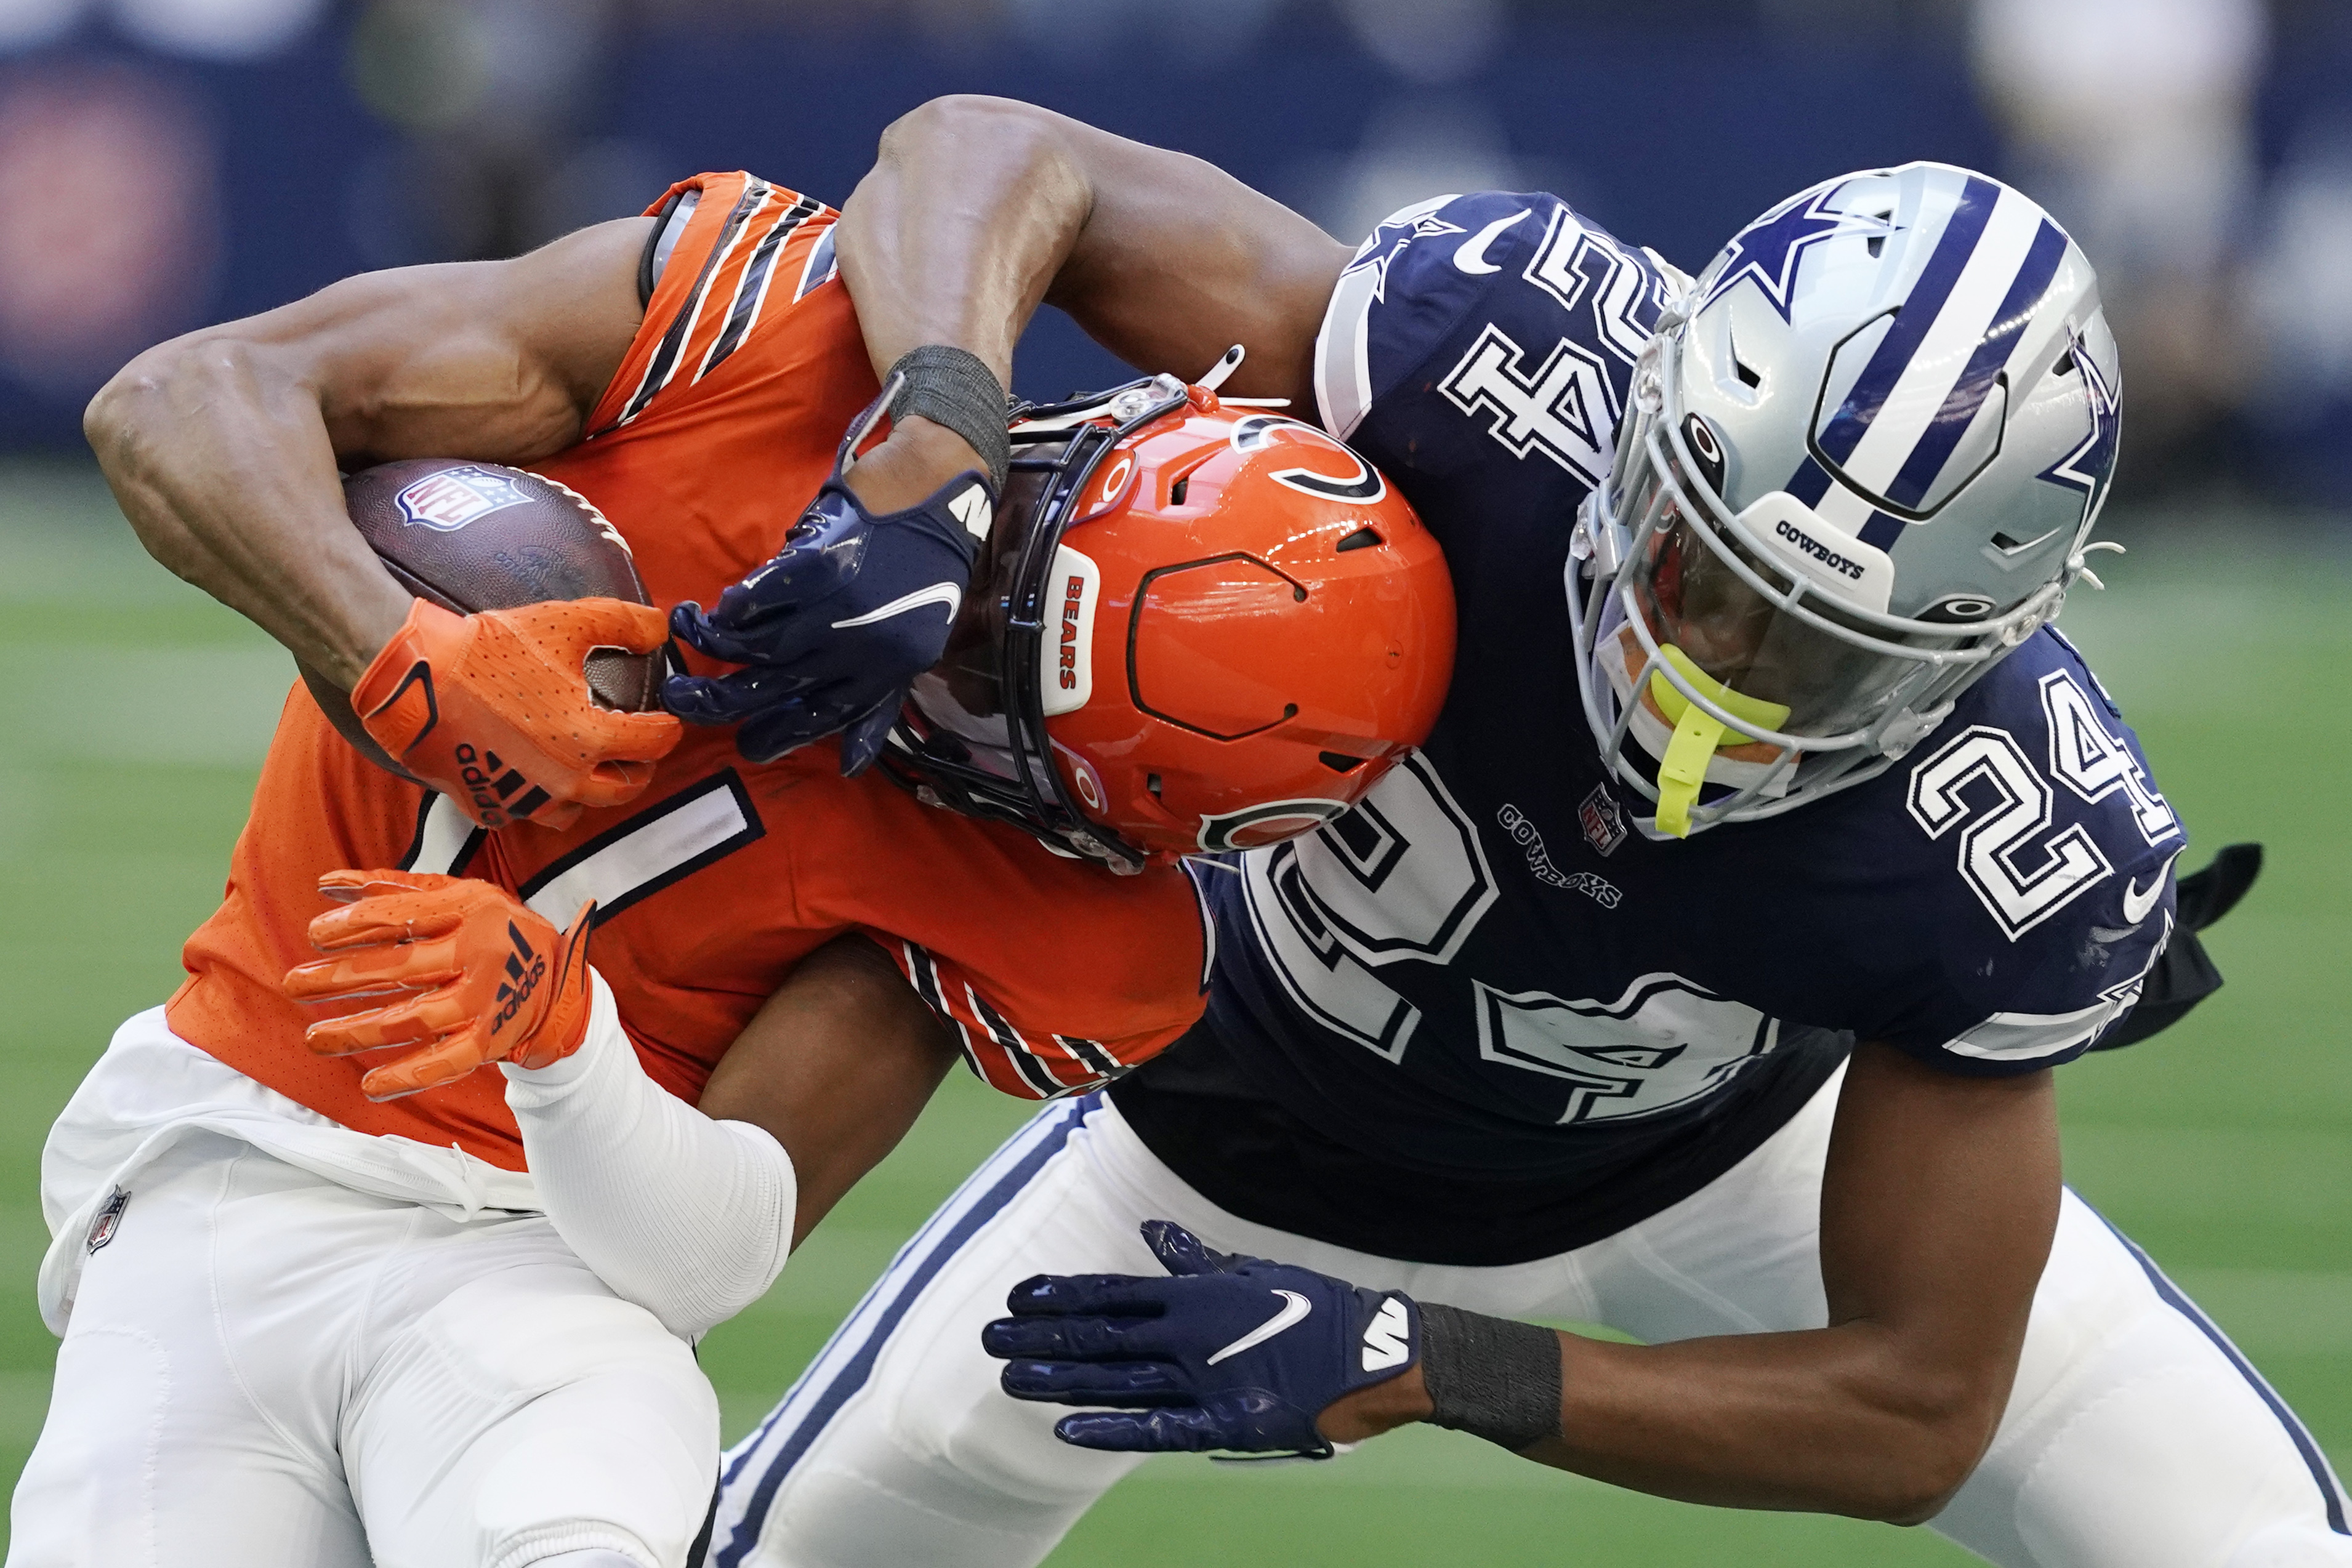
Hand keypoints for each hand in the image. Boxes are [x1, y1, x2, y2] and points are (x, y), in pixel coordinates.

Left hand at [282, 870, 596, 1100]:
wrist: (556, 976)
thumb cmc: (490, 928)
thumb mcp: (454, 896)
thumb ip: (390, 889)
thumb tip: (324, 884)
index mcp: (469, 910)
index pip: (404, 916)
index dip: (356, 925)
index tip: (316, 935)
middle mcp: (479, 954)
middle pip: (403, 969)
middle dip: (342, 978)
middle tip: (294, 984)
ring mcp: (485, 1000)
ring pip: (415, 1020)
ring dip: (360, 1032)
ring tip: (315, 1038)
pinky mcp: (490, 1040)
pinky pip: (447, 1063)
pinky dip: (408, 1077)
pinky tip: (370, 1086)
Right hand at [353, 597, 679, 829]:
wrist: (414, 680)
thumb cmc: (491, 651)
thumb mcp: (565, 621)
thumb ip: (623, 624)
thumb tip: (659, 628)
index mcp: (590, 739)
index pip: (652, 744)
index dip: (667, 730)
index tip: (667, 723)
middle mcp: (564, 780)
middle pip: (622, 789)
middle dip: (637, 770)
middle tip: (637, 751)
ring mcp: (525, 799)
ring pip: (576, 809)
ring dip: (590, 791)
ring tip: (589, 767)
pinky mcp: (489, 806)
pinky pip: (525, 812)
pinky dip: (537, 797)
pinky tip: (534, 774)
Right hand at [666, 414, 990, 773]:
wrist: (942, 485)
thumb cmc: (927, 562)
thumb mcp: (915, 642)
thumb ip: (878, 699)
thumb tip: (850, 763)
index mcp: (885, 671)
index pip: (820, 719)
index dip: (776, 735)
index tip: (743, 743)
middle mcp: (861, 648)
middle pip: (774, 688)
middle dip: (719, 700)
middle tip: (681, 698)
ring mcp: (840, 606)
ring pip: (758, 644)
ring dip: (712, 641)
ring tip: (686, 630)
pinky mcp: (822, 563)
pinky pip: (763, 597)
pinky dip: (735, 604)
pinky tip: (717, 605)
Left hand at [981, 1220, 1421, 1458]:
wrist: (1372, 1355)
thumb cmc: (1312, 1309)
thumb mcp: (1250, 1272)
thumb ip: (1193, 1260)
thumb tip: (1152, 1234)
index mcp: (1195, 1294)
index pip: (1112, 1293)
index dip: (1061, 1295)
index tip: (1018, 1295)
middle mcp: (1190, 1335)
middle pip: (1100, 1336)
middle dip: (1041, 1338)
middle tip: (989, 1338)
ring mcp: (1205, 1381)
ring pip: (1115, 1379)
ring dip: (1060, 1378)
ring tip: (1010, 1378)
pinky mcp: (1225, 1423)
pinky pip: (1157, 1428)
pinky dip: (1112, 1428)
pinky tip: (1068, 1428)